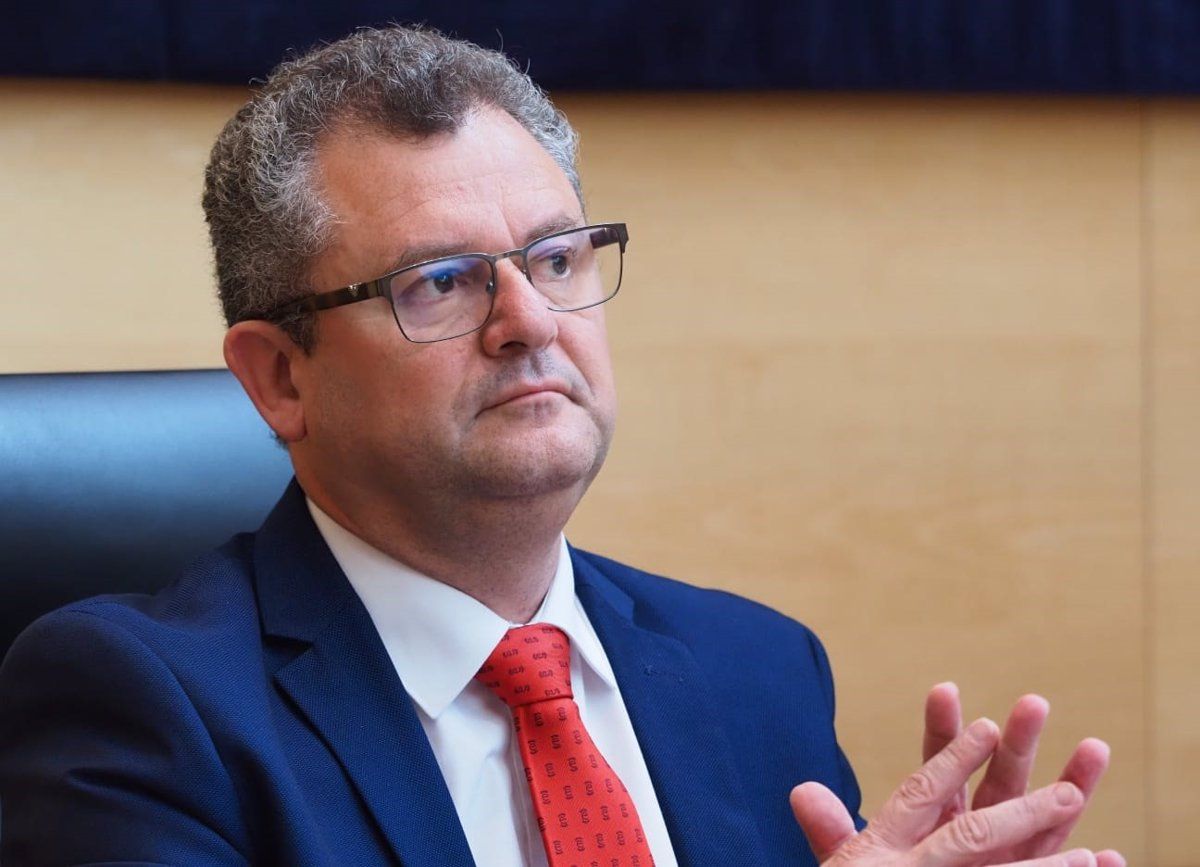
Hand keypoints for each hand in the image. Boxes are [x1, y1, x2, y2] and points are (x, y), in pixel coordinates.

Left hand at [790, 716, 1123, 865]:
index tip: (942, 689)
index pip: (937, 766)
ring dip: (1073, 785)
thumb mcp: (861, 863)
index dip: (942, 731)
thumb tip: (799, 792)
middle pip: (1000, 781)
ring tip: (1095, 746)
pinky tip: (1113, 854)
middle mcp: (981, 829)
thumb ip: (836, 832)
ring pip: (1046, 819)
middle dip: (1017, 743)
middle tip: (1032, 701)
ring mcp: (1014, 857)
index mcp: (935, 816)